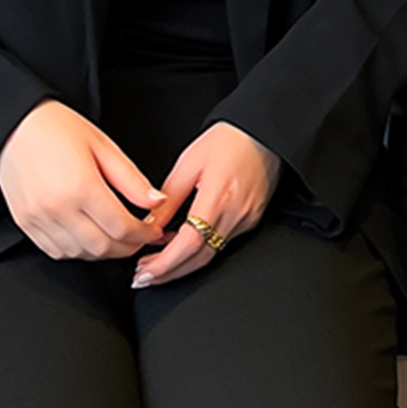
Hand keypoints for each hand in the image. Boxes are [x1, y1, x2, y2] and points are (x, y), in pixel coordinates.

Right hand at [0, 101, 167, 260]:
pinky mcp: (25, 224)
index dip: (144, 234)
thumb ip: (132, 180)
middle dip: (128, 247)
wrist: (16, 127)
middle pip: (101, 247)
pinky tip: (91, 237)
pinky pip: (55, 251)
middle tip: (142, 237)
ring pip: (78, 254)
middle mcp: (57, 209)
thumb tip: (156, 202)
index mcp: (81, 187)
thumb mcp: (105, 146)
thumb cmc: (59, 129)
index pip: (121, 227)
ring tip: (120, 238)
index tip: (155, 231)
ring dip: (103, 252)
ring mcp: (38, 220)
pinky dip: (78, 251)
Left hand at [133, 122, 281, 288]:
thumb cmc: (230, 139)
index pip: (189, 243)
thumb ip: (167, 200)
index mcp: (219, 196)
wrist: (264, 130)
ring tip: (157, 264)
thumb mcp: (188, 163)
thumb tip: (147, 227)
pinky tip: (183, 246)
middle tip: (143, 277)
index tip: (143, 273)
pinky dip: (200, 250)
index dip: (163, 264)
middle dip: (168, 273)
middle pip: (199, 258)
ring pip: (210, 255)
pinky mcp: (252, 219)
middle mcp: (237, 212)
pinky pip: (222, 243)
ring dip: (182, 265)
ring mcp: (247, 218)